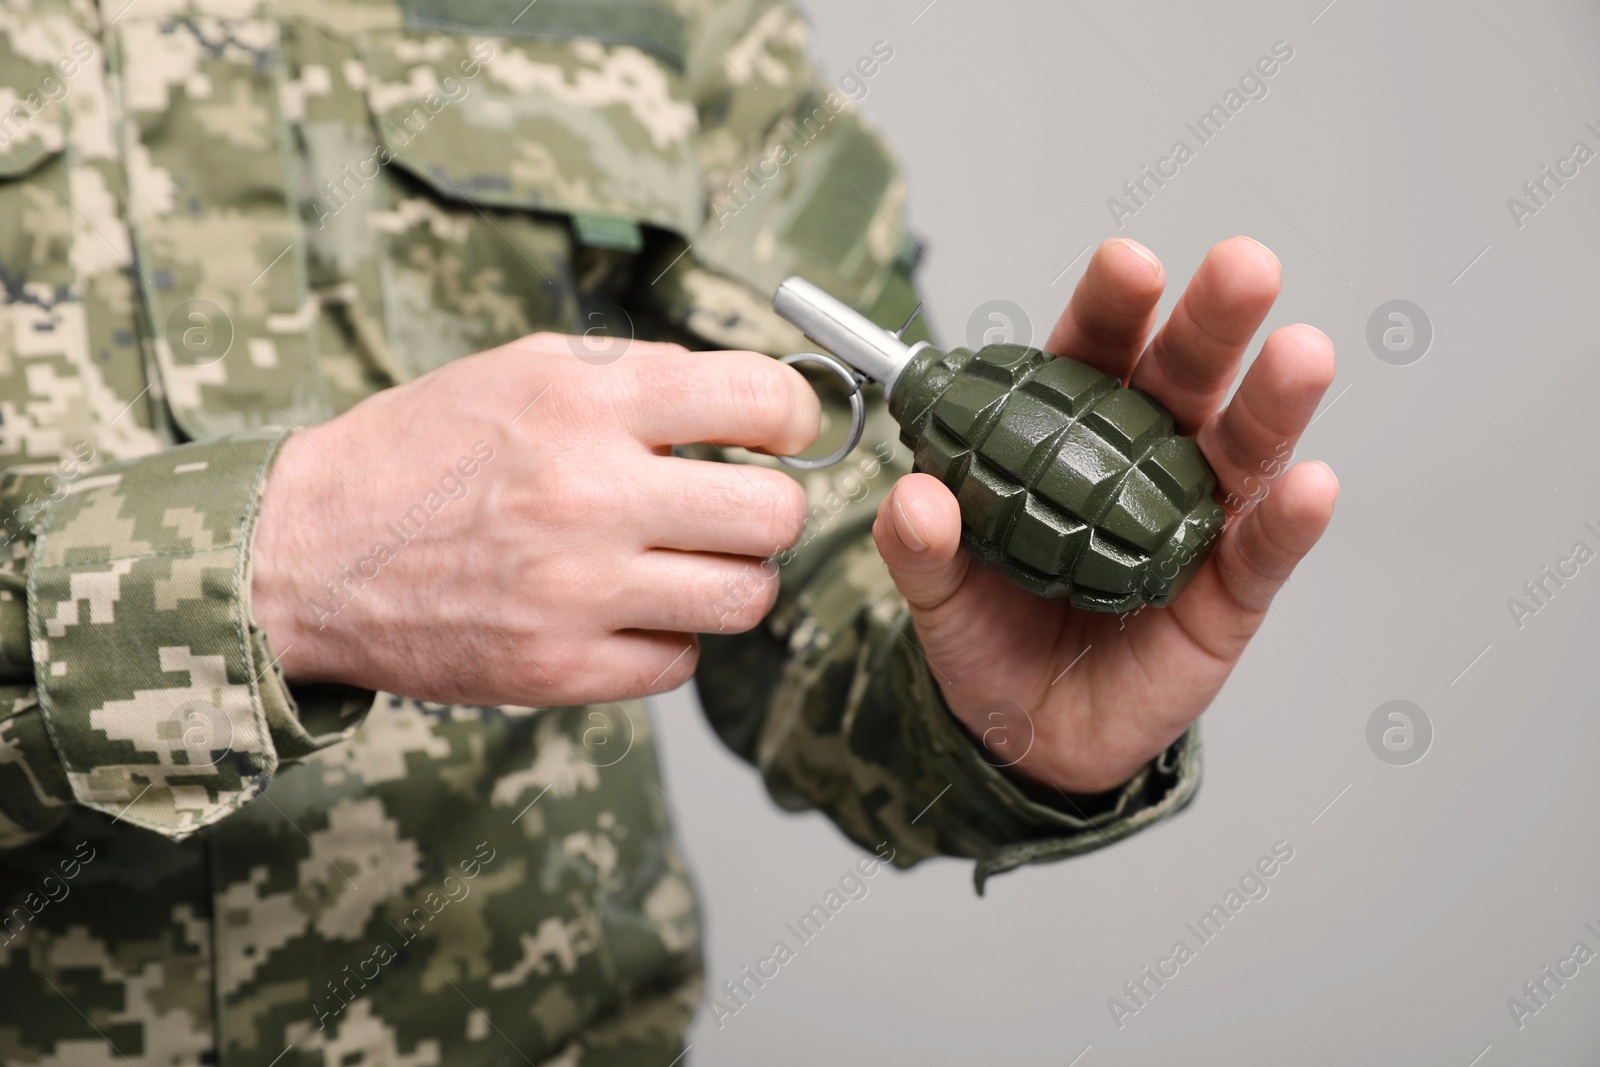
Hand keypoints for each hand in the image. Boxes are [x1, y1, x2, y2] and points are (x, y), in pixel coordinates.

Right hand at [252, 334, 816, 706]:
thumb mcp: (526, 372)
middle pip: (775, 516)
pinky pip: (682, 662)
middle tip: (735, 507)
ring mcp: (577, 594)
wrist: (308, 553)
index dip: (793, 417)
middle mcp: (589, 496)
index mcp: (586, 404)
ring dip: (731, 579)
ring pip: (745, 598)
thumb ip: (641, 382)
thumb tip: (754, 406)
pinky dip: (668, 638)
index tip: (781, 433)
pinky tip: (625, 610)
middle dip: (770, 508)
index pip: (759, 400)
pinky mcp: (558, 671)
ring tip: (686, 561)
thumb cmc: (422, 452)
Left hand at [872, 237, 1338, 793]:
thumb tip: (911, 499)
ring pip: (1242, 451)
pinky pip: (1265, 553)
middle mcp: (1143, 463)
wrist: (1031, 733)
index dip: (1111, 309)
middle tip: (1242, 268)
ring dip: (1273, 402)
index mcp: (1069, 437)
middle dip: (1212, 324)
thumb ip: (921, 547)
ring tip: (1300, 355)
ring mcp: (1195, 523)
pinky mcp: (1231, 594)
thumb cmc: (991, 637)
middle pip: (1183, 380)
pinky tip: (1309, 486)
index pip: (1092, 355)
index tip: (1128, 265)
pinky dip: (1288, 521)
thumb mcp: (940, 594)